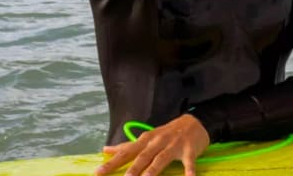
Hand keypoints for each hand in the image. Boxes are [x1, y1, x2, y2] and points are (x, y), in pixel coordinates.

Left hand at [95, 114, 209, 175]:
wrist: (194, 122)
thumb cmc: (166, 133)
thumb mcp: (146, 138)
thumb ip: (127, 146)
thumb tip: (105, 150)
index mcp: (145, 140)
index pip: (126, 152)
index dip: (112, 162)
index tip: (98, 172)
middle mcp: (158, 141)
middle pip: (143, 156)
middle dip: (133, 168)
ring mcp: (174, 145)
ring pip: (162, 158)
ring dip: (154, 169)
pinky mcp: (189, 150)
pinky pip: (188, 162)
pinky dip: (189, 171)